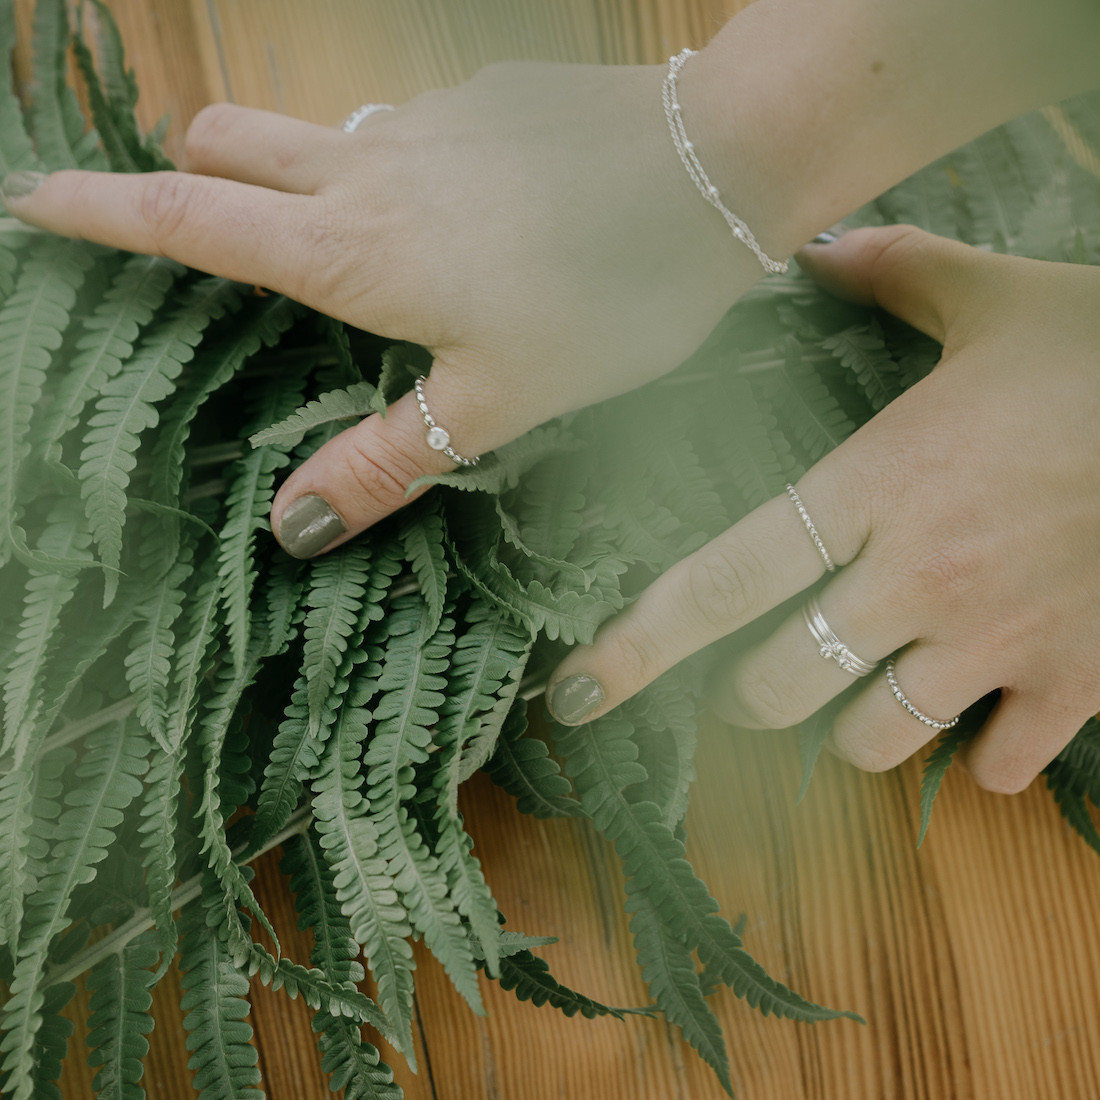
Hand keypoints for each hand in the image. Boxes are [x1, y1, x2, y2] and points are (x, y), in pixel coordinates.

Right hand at [0, 60, 783, 557]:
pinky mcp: (482, 102)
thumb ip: (389, 457)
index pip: (188, 218)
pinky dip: (388, 165)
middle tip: (197, 235)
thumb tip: (292, 526)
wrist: (714, 170)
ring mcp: (425, 122)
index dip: (98, 211)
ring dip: (290, 173)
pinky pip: (402, 126)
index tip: (27, 203)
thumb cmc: (609, 295)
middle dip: (189, 178)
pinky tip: (455, 216)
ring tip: (337, 243)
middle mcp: (368, 166)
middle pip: (225, 146)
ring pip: (310, 129)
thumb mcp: (498, 400)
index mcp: (353, 249)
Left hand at [547, 225, 1099, 794]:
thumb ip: (892, 274)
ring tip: (860, 688)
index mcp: (877, 485)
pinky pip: (993, 766)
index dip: (639, 644)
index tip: (578, 691)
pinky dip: (973, 756)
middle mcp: (920, 576)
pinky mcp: (1077, 683)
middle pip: (777, 684)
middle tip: (755, 671)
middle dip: (748, 694)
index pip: (725, 578)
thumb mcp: (997, 296)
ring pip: (870, 739)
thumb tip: (818, 252)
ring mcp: (999, 641)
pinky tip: (980, 714)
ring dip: (846, 728)